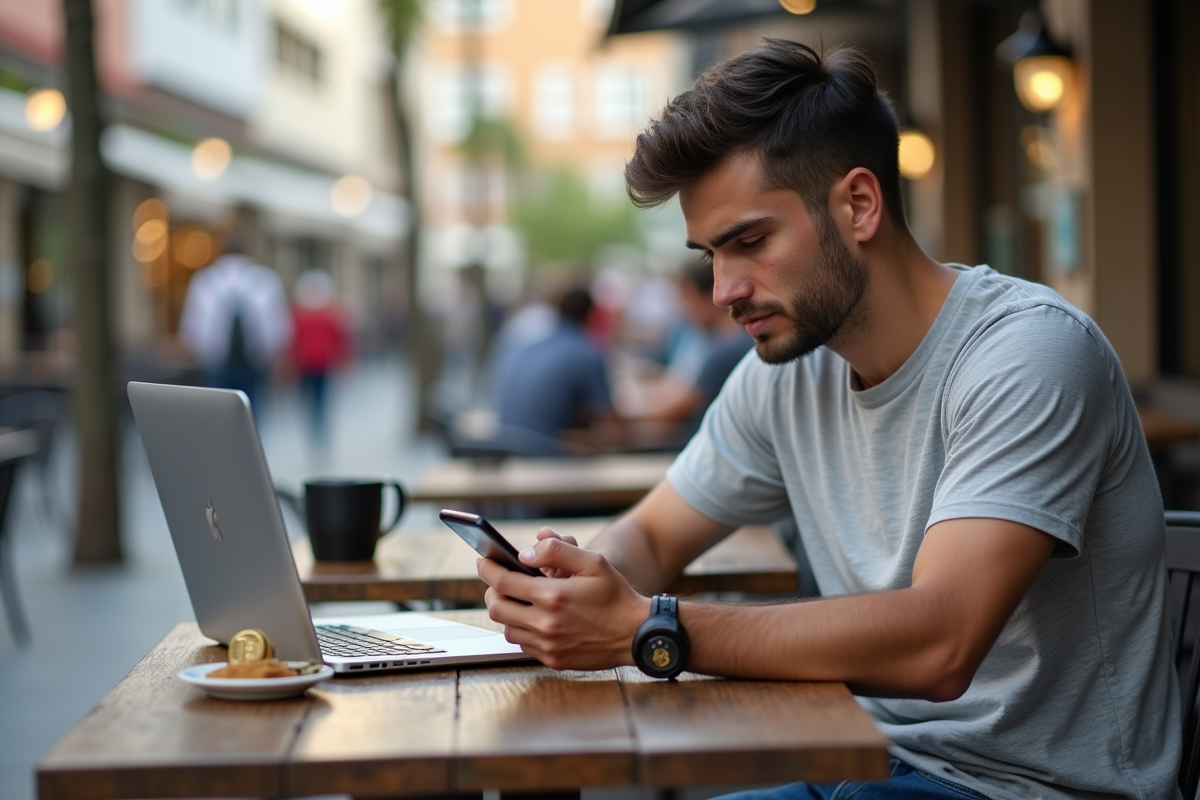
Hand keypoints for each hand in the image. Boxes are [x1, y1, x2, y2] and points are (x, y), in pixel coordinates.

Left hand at [478, 535, 649, 670]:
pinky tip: (534, 618)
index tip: (482, 561)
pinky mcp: (552, 659)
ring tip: (517, 599)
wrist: (636, 633)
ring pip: (507, 627)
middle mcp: (546, 623)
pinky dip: (521, 629)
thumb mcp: (592, 562)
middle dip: (492, 590)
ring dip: (506, 611)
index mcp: (553, 595)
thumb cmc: (615, 595)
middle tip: (498, 580)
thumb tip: (524, 554)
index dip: (487, 568)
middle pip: (496, 607)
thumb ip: (556, 551)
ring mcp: (548, 644)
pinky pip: (522, 644)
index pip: (503, 581)